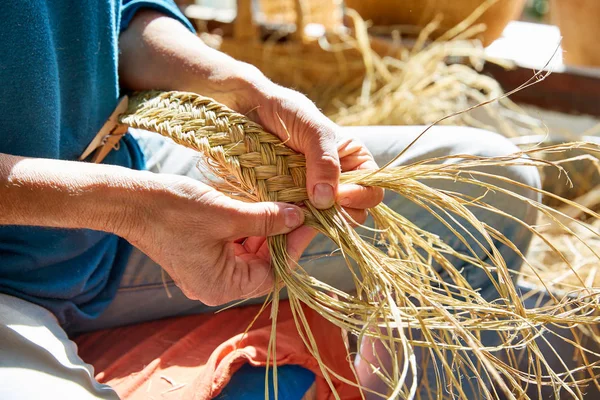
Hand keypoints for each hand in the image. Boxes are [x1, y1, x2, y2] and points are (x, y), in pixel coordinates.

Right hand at [123, 174, 304, 305]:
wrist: (130, 201)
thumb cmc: (174, 210)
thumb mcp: (227, 214)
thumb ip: (266, 219)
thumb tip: (298, 218)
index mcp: (221, 286)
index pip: (272, 273)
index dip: (292, 247)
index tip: (307, 222)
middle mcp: (215, 286)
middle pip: (262, 265)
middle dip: (279, 238)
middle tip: (297, 211)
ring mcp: (207, 272)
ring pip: (249, 254)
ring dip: (265, 231)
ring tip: (279, 206)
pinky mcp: (201, 256)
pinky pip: (233, 247)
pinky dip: (247, 230)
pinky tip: (257, 209)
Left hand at [226, 79, 384, 249]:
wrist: (248, 109)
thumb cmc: (286, 111)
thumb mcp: (312, 129)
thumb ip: (325, 161)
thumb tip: (327, 199)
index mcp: (353, 161)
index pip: (371, 191)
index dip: (360, 197)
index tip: (339, 196)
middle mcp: (337, 181)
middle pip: (351, 213)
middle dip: (336, 219)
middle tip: (314, 213)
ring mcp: (312, 195)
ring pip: (322, 224)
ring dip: (310, 229)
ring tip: (292, 228)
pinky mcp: (288, 203)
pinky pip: (296, 224)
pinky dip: (291, 231)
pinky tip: (281, 232)